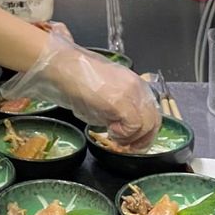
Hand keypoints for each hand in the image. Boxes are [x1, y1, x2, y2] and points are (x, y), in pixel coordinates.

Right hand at [2, 35, 159, 148]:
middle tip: (125, 147)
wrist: (60, 66)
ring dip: (131, 138)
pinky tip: (109, 131)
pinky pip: (134, 127)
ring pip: (147, 126)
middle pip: (154, 121)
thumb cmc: (74, 78)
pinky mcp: (121, 102)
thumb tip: (118, 125)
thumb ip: (116, 107)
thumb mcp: (102, 93)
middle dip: (142, 140)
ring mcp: (131, 94)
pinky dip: (123, 134)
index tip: (130, 142)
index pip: (151, 113)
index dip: (143, 132)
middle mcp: (138, 87)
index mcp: (135, 84)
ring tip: (113, 137)